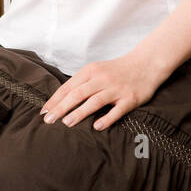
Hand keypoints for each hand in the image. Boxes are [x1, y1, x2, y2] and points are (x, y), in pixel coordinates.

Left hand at [38, 50, 164, 131]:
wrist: (146, 64)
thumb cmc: (117, 70)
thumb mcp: (97, 70)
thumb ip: (82, 83)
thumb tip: (61, 100)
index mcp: (91, 71)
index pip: (68, 87)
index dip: (55, 100)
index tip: (44, 112)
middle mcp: (102, 79)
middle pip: (77, 94)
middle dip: (61, 108)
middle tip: (48, 121)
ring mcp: (116, 89)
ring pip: (94, 101)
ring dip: (79, 112)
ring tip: (67, 123)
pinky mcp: (130, 98)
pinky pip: (117, 110)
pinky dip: (107, 118)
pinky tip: (97, 127)